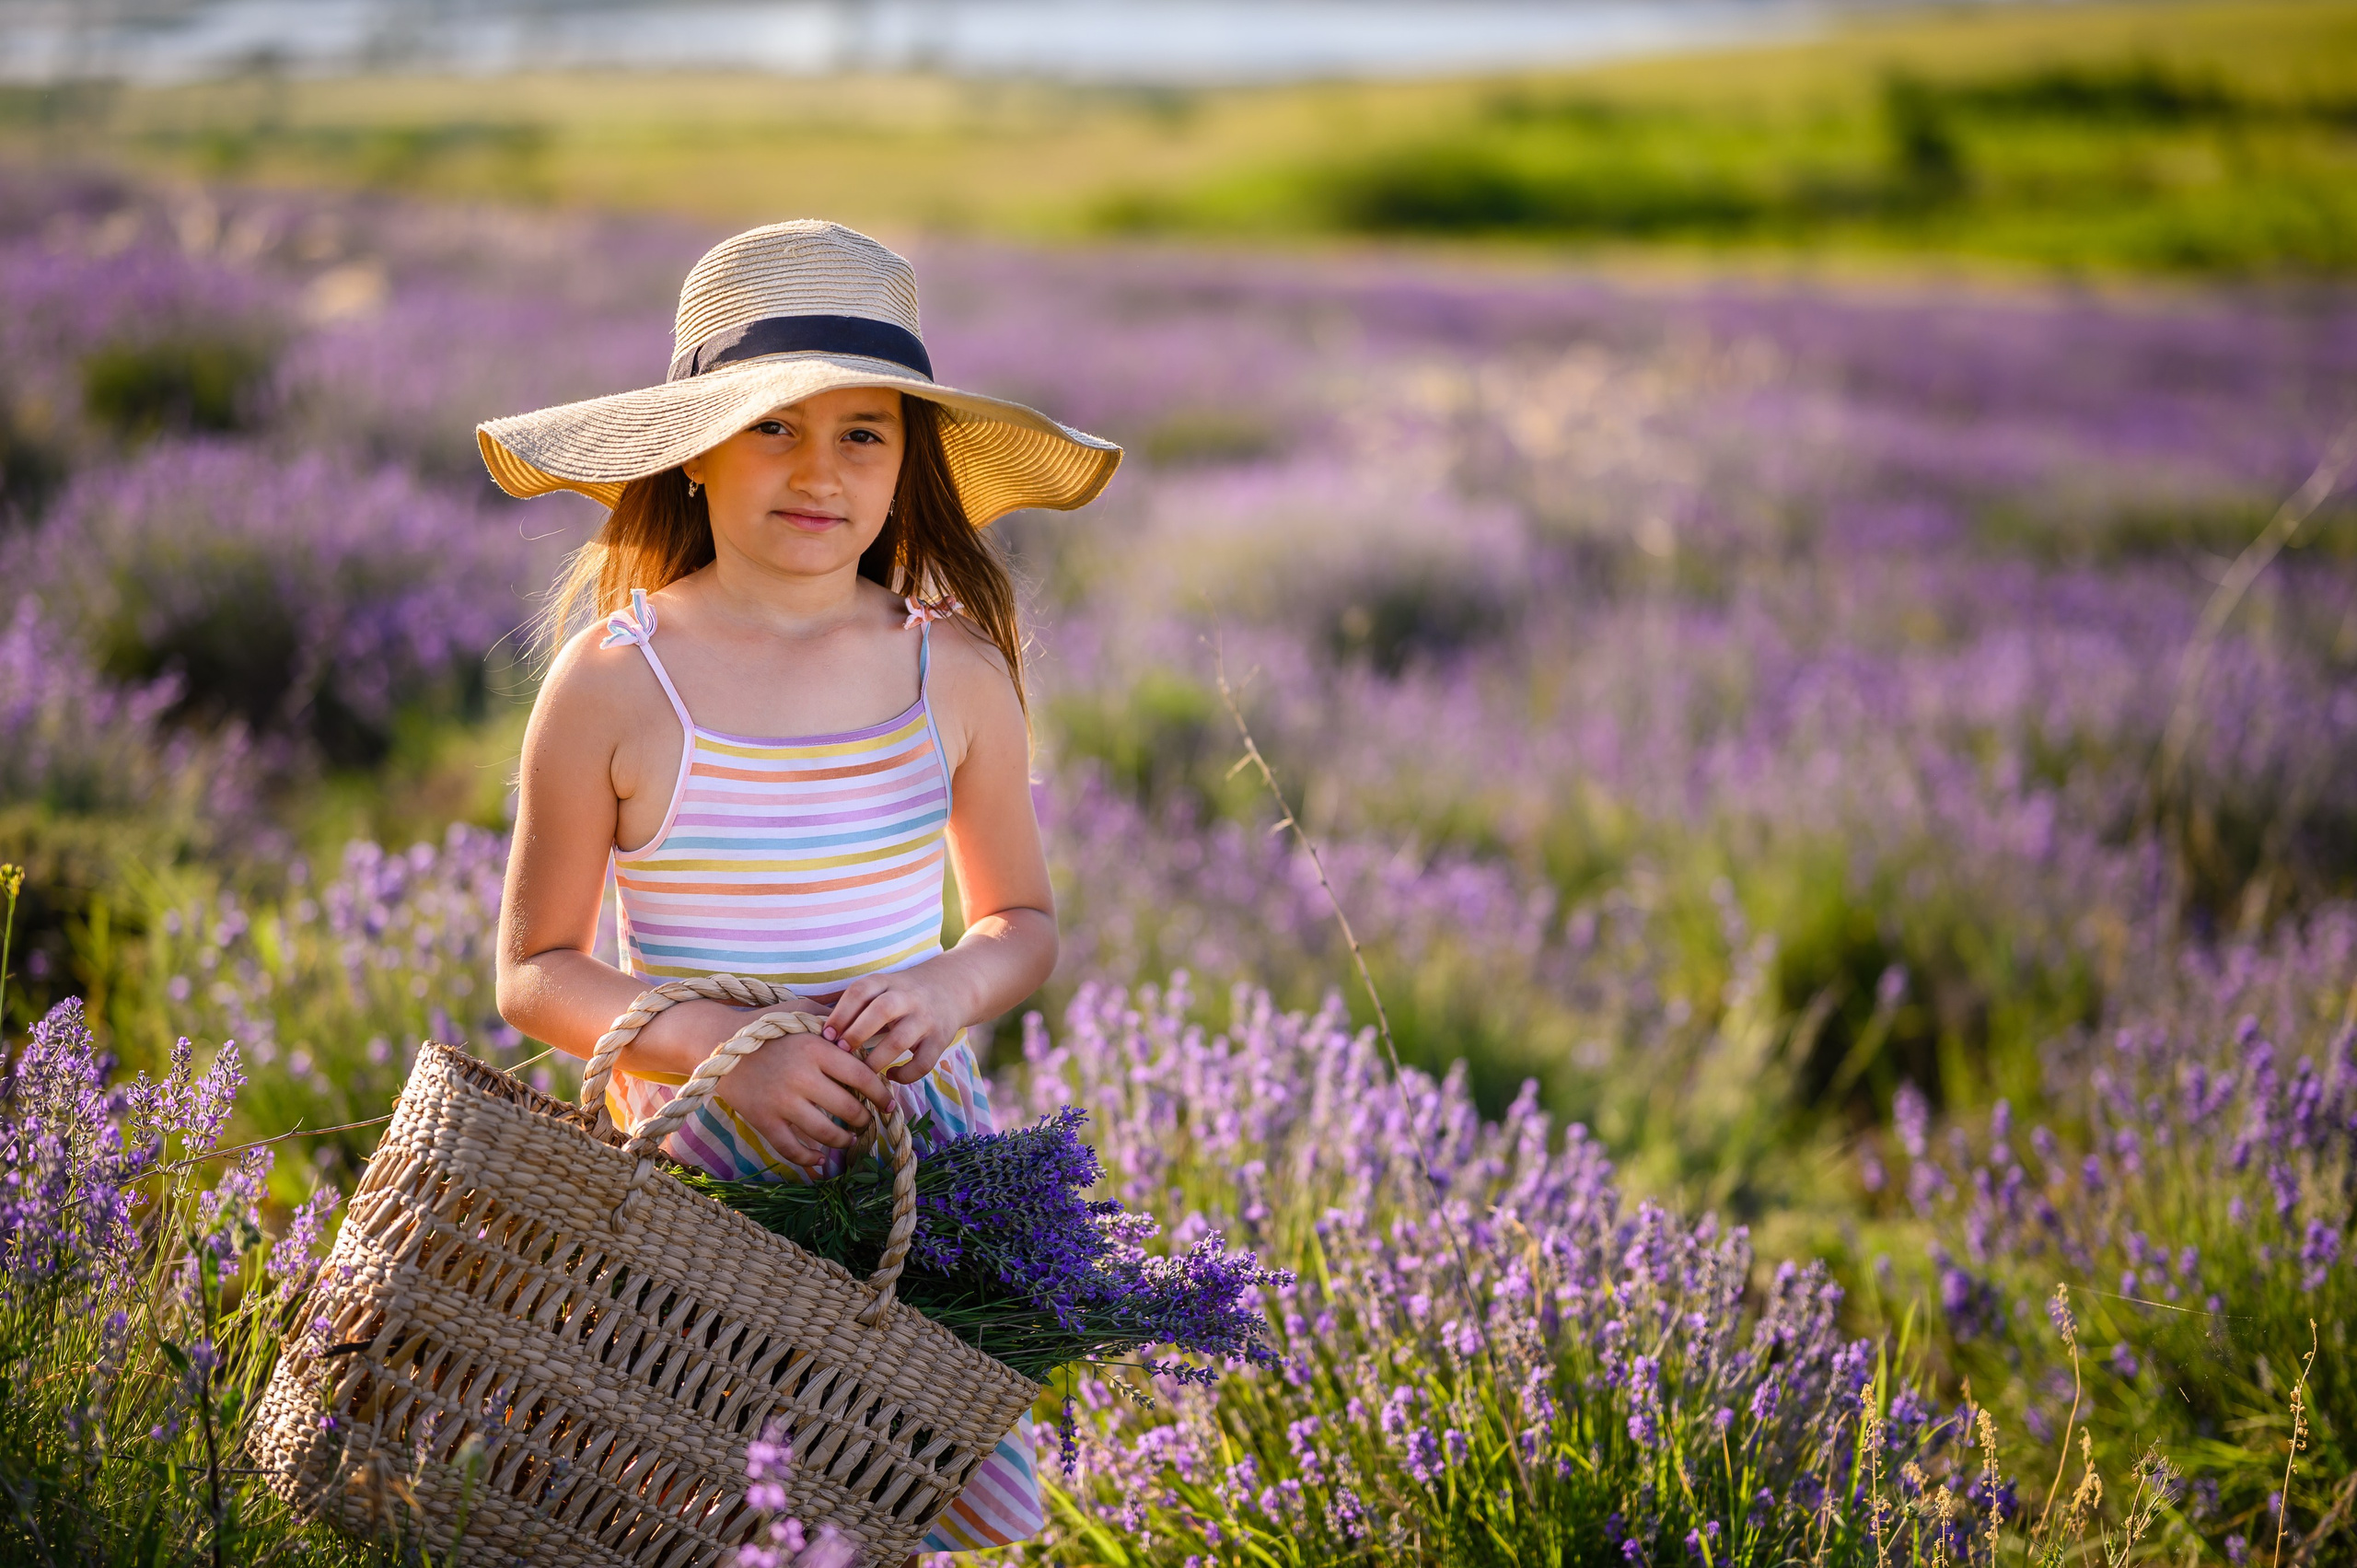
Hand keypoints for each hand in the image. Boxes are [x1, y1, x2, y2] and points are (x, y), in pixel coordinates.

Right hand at [635, 999, 890, 1166]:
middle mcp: (801, 1076)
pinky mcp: (762, 1119)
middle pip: (848, 1107)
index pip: (861, 1076)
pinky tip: (819, 1159)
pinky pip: (790, 1148)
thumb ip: (834, 1017)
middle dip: (864, 1119)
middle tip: (869, 1121)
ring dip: (843, 1140)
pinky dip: (808, 1159)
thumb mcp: (801, 1009)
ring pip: (824, 1132)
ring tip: (850, 1139)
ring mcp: (781, 1101)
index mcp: (816, 1048)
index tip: (889, 1104)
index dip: (880, 1094)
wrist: (718, 1042)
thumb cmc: (767, 1024)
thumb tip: (869, 1026)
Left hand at [823, 966, 965, 1085]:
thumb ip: (853, 1003)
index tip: (824, 1035)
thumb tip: (808, 1023)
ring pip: (902, 1038)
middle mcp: (908, 997)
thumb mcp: (881, 987)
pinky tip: (891, 1077)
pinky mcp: (941, 1038)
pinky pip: (924, 1061)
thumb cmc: (902, 994)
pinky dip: (907, 1073)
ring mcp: (926, 1017)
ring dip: (878, 1058)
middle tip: (840, 1051)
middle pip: (882, 1009)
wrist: (953, 987)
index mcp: (887, 982)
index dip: (841, 1013)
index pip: (861, 991)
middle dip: (857, 1032)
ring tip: (862, 1073)